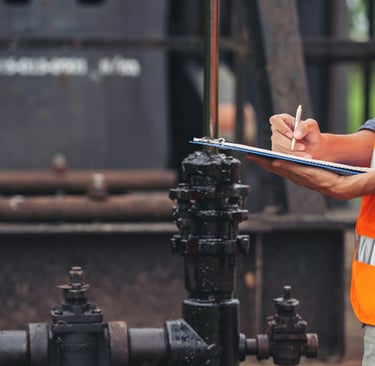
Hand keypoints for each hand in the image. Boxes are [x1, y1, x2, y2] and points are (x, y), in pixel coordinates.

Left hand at [247, 155, 372, 199]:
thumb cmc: (357, 181)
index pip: (302, 173)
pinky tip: (268, 159)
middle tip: (253, 156)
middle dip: (268, 164)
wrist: (354, 188)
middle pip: (286, 171)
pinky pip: (288, 169)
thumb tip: (327, 173)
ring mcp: (306, 179)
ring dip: (269, 163)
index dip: (288, 167)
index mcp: (322, 181)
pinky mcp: (305, 176)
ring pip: (284, 170)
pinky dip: (277, 164)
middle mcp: (310, 181)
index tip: (275, 161)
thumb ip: (352, 179)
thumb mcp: (357, 180)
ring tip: (255, 156)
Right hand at [269, 114, 322, 158]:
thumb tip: (296, 134)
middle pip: (276, 138)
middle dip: (289, 144)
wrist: (314, 148)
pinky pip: (282, 158)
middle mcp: (277, 132)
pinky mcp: (278, 154)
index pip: (275, 120)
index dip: (281, 127)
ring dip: (293, 153)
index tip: (291, 135)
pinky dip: (293, 159)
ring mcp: (276, 144)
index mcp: (283, 120)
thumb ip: (305, 126)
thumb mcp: (312, 125)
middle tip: (303, 147)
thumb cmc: (311, 134)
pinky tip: (302, 159)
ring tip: (307, 155)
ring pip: (279, 149)